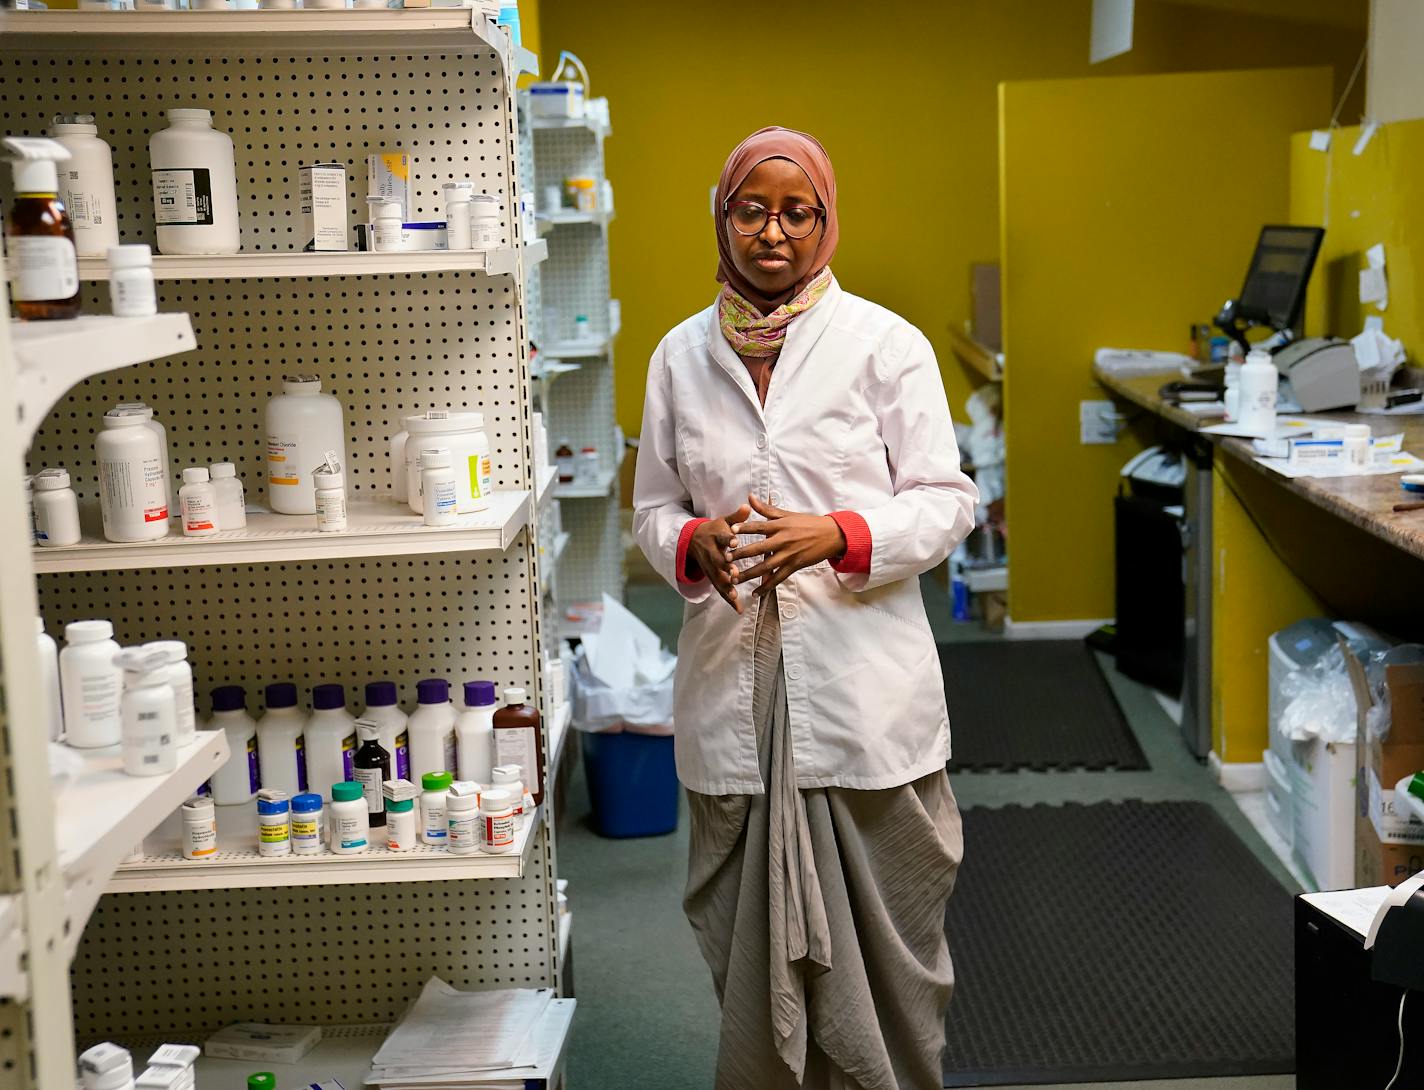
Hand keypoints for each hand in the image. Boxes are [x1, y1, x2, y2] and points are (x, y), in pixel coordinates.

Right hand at [689, 505, 751, 613]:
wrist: (692, 540)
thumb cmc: (714, 529)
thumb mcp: (723, 521)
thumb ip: (737, 517)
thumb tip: (748, 506)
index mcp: (714, 536)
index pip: (721, 537)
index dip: (727, 539)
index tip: (734, 541)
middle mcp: (710, 552)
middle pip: (717, 561)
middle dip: (725, 568)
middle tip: (734, 573)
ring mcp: (709, 566)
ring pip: (716, 577)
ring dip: (725, 586)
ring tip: (734, 594)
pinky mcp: (711, 577)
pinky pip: (719, 589)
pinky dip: (728, 598)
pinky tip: (738, 609)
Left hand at [729, 494, 846, 598]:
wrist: (831, 535)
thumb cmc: (808, 523)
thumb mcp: (787, 514)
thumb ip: (766, 509)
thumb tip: (750, 497)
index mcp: (780, 526)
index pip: (759, 526)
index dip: (744, 528)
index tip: (730, 531)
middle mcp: (783, 540)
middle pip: (758, 549)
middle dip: (741, 555)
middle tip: (726, 559)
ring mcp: (788, 555)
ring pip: (766, 567)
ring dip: (749, 574)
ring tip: (734, 579)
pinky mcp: (794, 566)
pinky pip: (778, 578)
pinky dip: (766, 586)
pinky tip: (755, 592)